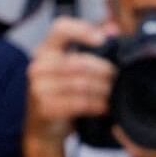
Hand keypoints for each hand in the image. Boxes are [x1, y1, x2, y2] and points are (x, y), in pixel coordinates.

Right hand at [26, 17, 114, 146]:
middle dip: (103, 70)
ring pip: (81, 84)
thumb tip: (112, 28)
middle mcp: (38, 67)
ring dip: (103, 90)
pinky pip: (79, 103)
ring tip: (113, 93)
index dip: (82, 30)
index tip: (102, 40)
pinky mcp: (46, 108)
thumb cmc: (63, 93)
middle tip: (118, 77)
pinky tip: (105, 106)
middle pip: (79, 62)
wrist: (44, 128)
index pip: (60, 29)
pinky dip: (96, 105)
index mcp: (44, 50)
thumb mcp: (73, 66)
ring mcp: (38, 89)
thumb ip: (93, 45)